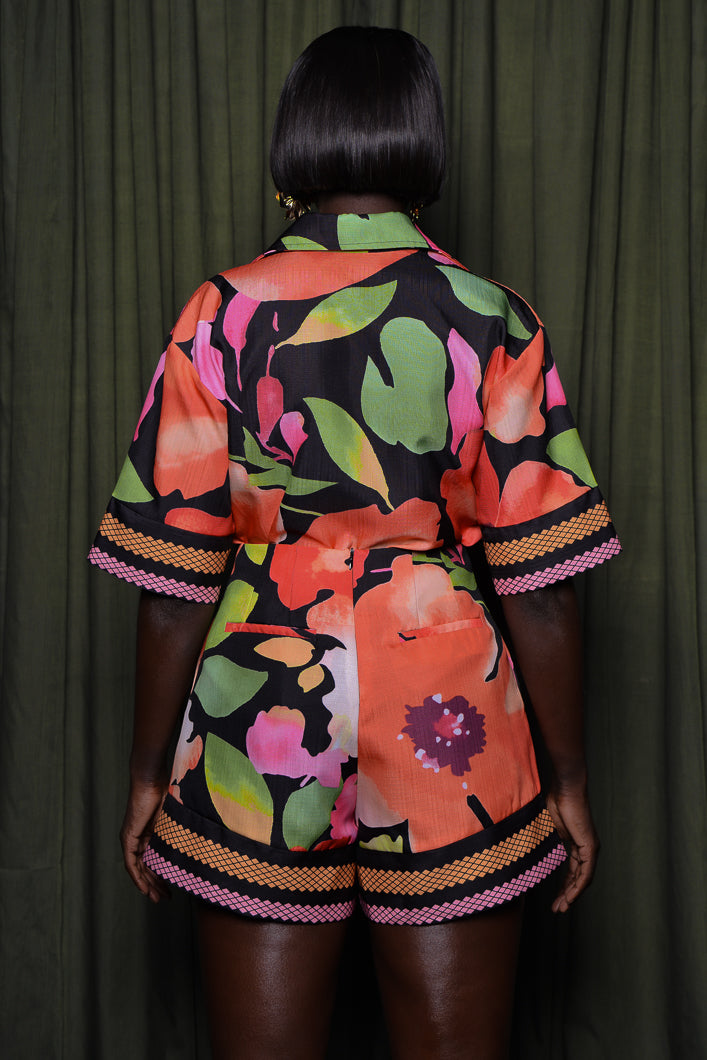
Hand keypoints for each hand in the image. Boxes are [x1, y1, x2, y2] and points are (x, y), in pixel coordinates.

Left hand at [119, 778, 170, 902]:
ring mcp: (132, 838)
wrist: (152, 779)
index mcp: (151, 833)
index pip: (154, 859)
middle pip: (146, 868)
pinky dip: (137, 876)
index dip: (162, 875)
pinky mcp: (128, 837)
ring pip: (138, 868)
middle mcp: (139, 838)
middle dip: (155, 885)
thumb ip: (181, 829)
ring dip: (147, 885)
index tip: (171, 887)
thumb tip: (201, 837)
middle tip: (165, 898)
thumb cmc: (166, 790)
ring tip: (157, 898)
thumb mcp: (175, 817)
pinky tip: (144, 888)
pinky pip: (131, 862)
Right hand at [545, 784, 598, 912]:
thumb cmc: (555, 801)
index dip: (563, 886)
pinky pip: (585, 873)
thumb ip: (546, 842)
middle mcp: (586, 849)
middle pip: (577, 879)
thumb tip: (528, 848)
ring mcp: (590, 849)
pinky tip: (571, 898)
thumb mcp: (548, 828)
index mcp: (576, 844)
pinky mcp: (590, 847)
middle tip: (557, 909)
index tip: (554, 899)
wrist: (565, 789)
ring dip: (572, 896)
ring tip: (561, 908)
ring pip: (582, 880)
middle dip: (566, 896)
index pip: (571, 871)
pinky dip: (578, 887)